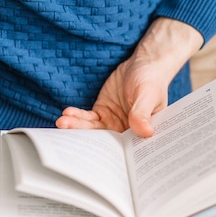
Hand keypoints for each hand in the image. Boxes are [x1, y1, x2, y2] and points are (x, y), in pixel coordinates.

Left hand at [56, 17, 202, 137]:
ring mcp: (112, 123)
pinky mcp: (102, 113)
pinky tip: (67, 113)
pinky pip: (88, 118)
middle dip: (86, 136)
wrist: (144, 65)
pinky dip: (77, 116)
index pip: (126, 147)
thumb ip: (143, 113)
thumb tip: (146, 132)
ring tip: (62, 122)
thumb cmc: (152, 80)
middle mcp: (126, 131)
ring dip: (77, 126)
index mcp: (142, 133)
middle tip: (68, 131)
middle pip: (104, 140)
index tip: (92, 150)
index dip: (109, 151)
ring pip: (93, 129)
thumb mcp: (148, 94)